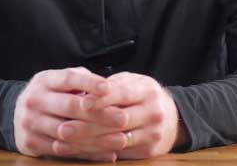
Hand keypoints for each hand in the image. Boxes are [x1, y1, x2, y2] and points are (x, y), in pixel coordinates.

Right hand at [13, 66, 128, 161]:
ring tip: (120, 139)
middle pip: (69, 107)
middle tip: (122, 118)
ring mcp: (30, 122)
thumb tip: (110, 87)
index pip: (68, 79)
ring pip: (68, 132)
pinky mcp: (30, 142)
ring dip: (97, 138)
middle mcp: (34, 99)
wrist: (17, 114)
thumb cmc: (51, 95)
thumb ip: (80, 81)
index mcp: (44, 80)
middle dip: (99, 113)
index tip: (109, 88)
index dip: (89, 83)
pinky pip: (63, 151)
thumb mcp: (59, 81)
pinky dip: (87, 154)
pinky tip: (106, 154)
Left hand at [56, 71, 182, 159]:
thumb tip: (82, 92)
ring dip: (87, 143)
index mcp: (147, 91)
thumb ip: (111, 86)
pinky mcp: (148, 151)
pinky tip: (77, 152)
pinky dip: (96, 153)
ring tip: (63, 143)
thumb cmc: (143, 96)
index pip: (120, 93)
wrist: (173, 118)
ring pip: (115, 140)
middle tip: (62, 128)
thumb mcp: (132, 83)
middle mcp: (152, 112)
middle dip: (87, 125)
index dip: (99, 98)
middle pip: (116, 120)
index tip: (78, 102)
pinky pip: (119, 154)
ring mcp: (152, 133)